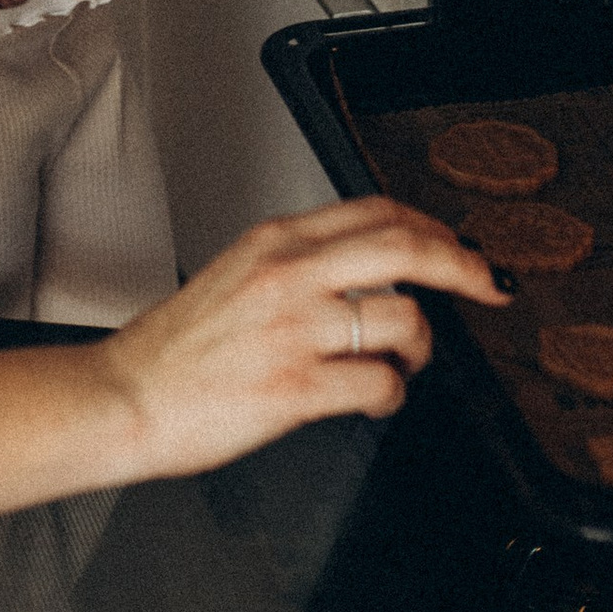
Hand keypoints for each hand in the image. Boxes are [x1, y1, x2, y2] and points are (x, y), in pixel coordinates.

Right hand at [95, 197, 506, 473]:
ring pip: (402, 320)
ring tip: (403, 364)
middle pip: (405, 246)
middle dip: (464, 265)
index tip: (461, 248)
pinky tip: (375, 400)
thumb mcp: (236, 276)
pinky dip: (391, 395)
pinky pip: (378, 385)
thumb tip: (368, 277)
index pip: (376, 212)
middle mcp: (288, 275)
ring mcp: (293, 331)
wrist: (122, 398)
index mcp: (275, 242)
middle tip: (490, 285)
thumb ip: (298, 266)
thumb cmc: (175, 351)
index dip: (433, 227)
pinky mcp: (294, 388)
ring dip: (421, 348)